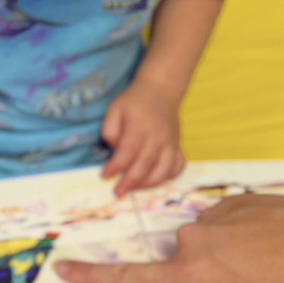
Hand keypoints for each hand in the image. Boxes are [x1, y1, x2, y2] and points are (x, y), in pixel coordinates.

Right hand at [55, 187, 283, 282]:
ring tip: (264, 264)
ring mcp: (208, 217)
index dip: (93, 276)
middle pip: (182, 264)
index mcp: (187, 271)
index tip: (62, 268)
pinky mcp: (230, 202)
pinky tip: (268, 244)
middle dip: (204, 276)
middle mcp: (189, 239)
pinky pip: (225, 226)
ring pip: (207, 246)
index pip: (129, 276)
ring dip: (227, 257)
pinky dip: (241, 238)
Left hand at [101, 79, 185, 195]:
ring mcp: (170, 142)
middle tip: (118, 192)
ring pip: (163, 169)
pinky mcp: (178, 145)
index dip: (116, 166)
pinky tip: (155, 180)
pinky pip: (178, 165)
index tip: (105, 176)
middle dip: (130, 182)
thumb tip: (112, 150)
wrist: (161, 90)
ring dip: (148, 183)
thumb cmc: (133, 101)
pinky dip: (169, 176)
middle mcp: (158, 136)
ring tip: (134, 189)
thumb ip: (110, 130)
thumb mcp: (114, 109)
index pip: (128, 151)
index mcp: (139, 126)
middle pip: (145, 164)